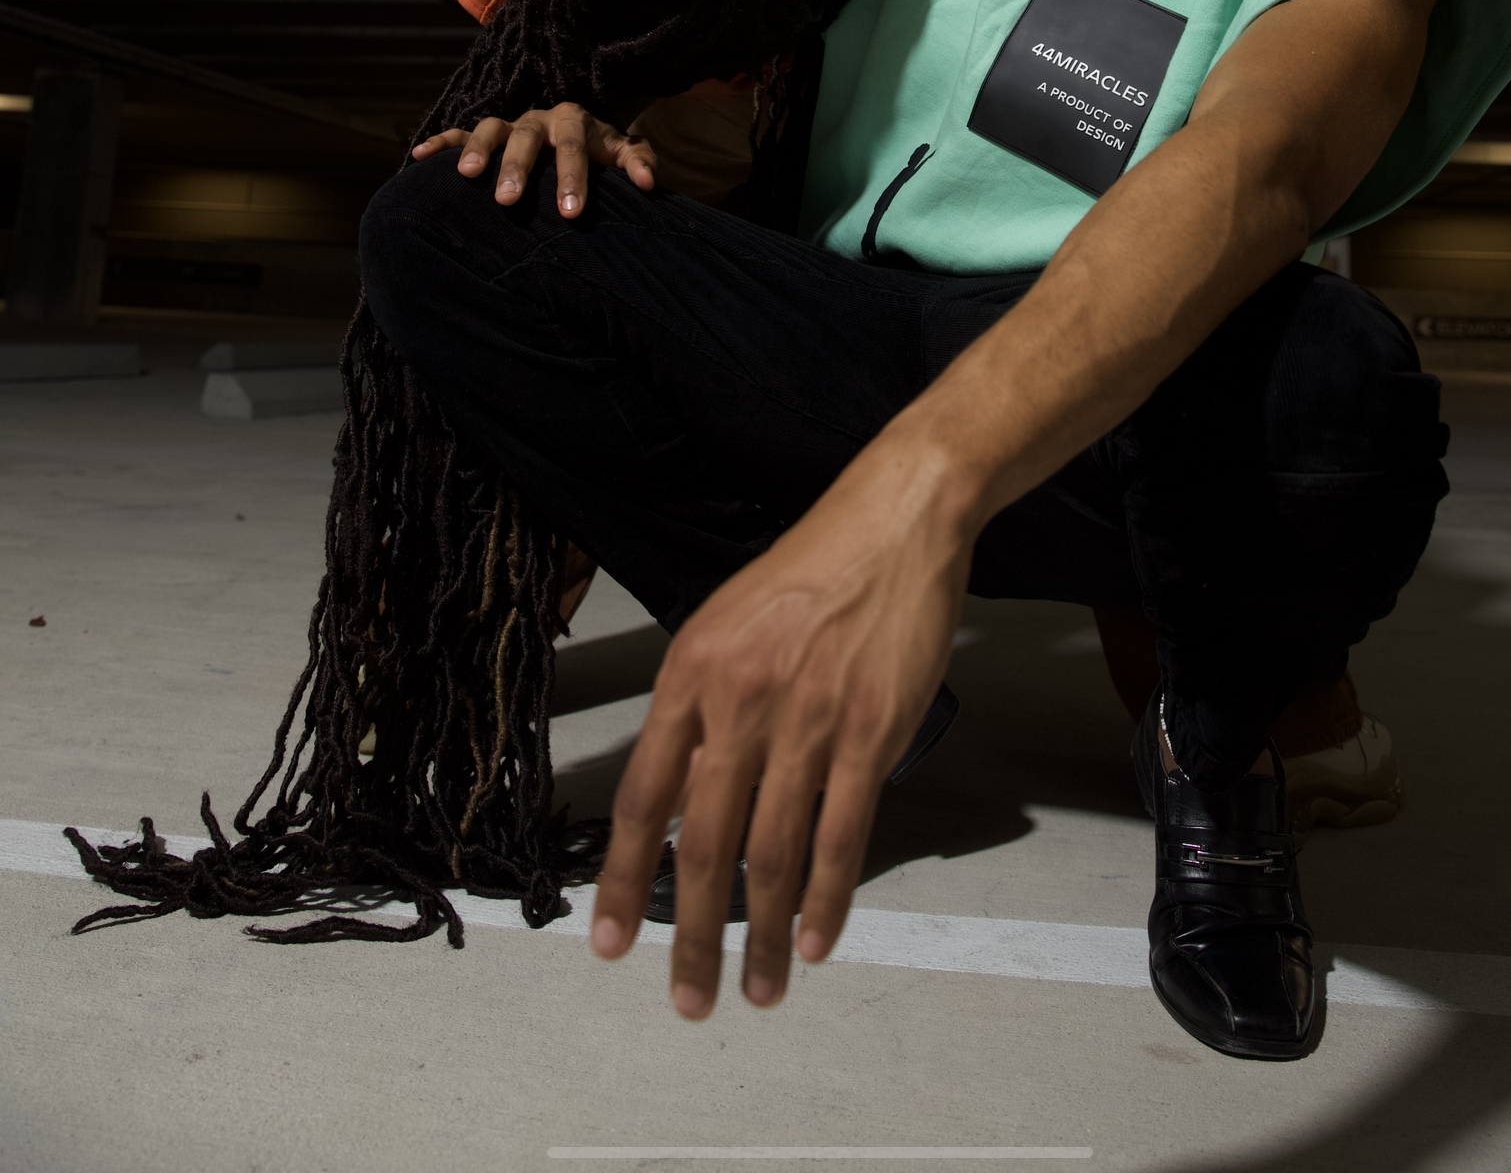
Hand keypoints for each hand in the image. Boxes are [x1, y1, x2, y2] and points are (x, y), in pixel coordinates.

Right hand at [411, 103, 655, 215]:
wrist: (579, 139)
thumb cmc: (601, 155)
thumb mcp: (622, 154)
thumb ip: (638, 162)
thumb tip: (648, 184)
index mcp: (575, 122)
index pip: (573, 146)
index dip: (571, 177)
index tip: (570, 212)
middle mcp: (539, 119)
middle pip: (527, 137)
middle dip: (518, 168)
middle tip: (508, 202)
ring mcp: (510, 126)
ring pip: (491, 130)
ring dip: (478, 150)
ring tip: (467, 175)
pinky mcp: (487, 135)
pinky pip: (459, 133)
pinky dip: (441, 143)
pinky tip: (418, 157)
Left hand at [589, 435, 972, 1018]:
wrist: (891, 523)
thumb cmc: (811, 570)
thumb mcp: (726, 625)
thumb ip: (702, 710)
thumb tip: (683, 797)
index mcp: (691, 674)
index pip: (644, 798)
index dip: (623, 880)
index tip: (610, 943)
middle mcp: (740, 701)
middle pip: (704, 845)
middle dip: (692, 936)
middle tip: (689, 996)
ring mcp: (808, 720)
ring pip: (772, 856)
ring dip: (763, 936)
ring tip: (758, 988)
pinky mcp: (870, 732)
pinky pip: (841, 835)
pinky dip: (826, 900)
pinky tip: (815, 940)